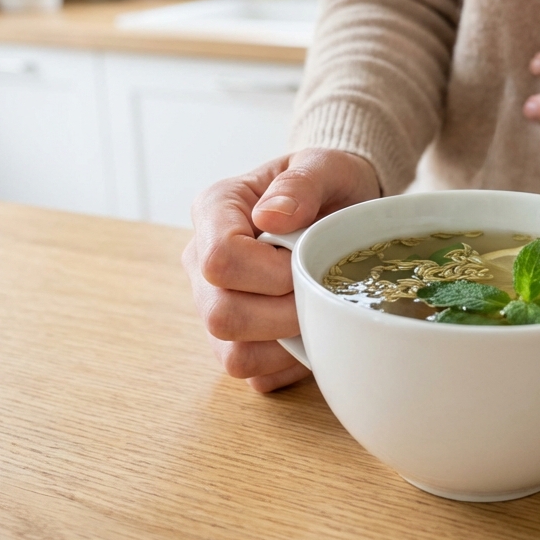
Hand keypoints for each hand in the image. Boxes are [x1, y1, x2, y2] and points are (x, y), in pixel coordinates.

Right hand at [183, 148, 380, 391]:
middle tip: (320, 291)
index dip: (270, 272)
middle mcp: (201, 262)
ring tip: (316, 309)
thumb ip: (300, 183)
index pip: (218, 259)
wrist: (339, 208)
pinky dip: (291, 362)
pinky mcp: (236, 341)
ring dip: (287, 343)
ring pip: (233, 355)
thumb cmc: (329, 184)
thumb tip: (272, 216)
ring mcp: (214, 305)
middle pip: (220, 315)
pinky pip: (256, 374)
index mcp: (215, 211)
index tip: (306, 260)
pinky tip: (312, 329)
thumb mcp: (325, 166)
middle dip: (283, 314)